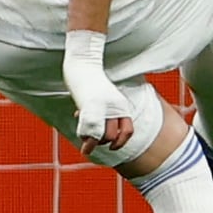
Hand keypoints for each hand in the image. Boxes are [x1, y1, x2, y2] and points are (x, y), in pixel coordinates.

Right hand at [62, 32, 133, 161]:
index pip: (128, 130)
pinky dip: (85, 141)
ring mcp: (102, 109)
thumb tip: (91, 121)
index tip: (113, 147)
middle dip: (103, 142)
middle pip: (112, 136)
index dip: (121, 141)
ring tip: (86, 145)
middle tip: (93, 142)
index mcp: (121, 106)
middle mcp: (114, 108)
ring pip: (101, 136)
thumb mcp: (103, 96)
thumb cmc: (91, 79)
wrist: (84, 64)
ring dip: (93, 143)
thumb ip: (104, 109)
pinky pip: (89, 130)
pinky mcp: (89, 108)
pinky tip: (83, 148)